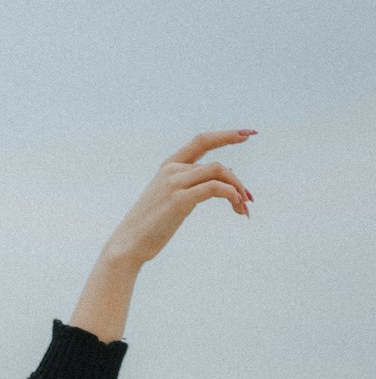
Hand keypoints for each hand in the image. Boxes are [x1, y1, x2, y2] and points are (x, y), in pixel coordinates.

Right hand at [103, 129, 256, 267]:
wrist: (128, 245)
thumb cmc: (150, 227)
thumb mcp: (169, 200)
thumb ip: (190, 187)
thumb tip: (220, 184)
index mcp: (168, 166)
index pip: (202, 141)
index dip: (226, 135)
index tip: (249, 133)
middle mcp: (172, 170)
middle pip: (218, 165)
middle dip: (238, 181)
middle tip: (249, 200)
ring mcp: (175, 184)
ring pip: (219, 173)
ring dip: (237, 190)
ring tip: (244, 208)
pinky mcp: (180, 200)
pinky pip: (215, 188)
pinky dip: (231, 195)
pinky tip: (236, 207)